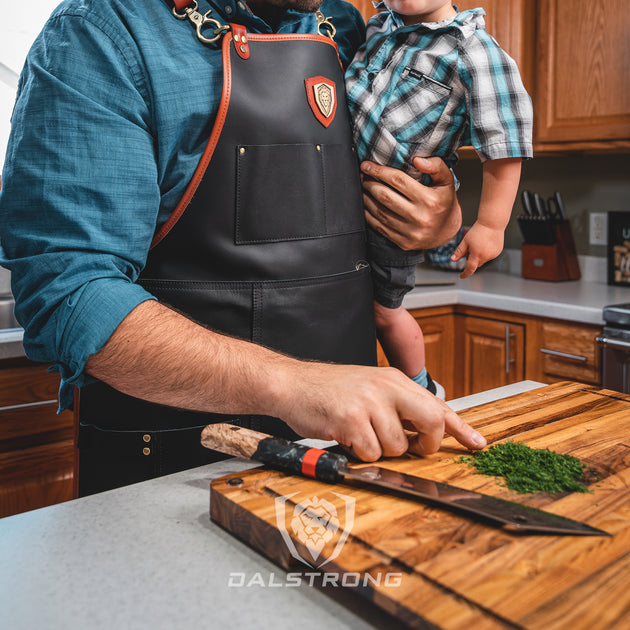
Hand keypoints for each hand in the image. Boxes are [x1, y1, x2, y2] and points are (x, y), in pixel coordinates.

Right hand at [274, 362, 485, 460]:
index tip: (478, 443)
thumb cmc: (329, 390)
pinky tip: (345, 435)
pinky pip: (371, 454)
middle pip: (431, 423)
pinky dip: (359, 453)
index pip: (437, 404)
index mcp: (394, 380)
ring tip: (359, 433)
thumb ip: (397, 405)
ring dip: (379, 450)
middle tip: (410, 447)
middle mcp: (387, 388)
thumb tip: (422, 431)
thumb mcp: (370, 387)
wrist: (292, 384)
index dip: (461, 427)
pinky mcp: (351, 419)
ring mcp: (370, 402)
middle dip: (425, 445)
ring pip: (397, 447)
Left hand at [361, 156, 461, 250]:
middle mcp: (420, 217)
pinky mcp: (403, 242)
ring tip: (361, 188)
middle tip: (362, 176)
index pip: (398, 181)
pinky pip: (380, 227)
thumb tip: (416, 160)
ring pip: (380, 212)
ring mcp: (411, 232)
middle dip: (369, 184)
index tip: (367, 165)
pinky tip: (364, 206)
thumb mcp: (447, 180)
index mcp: (430, 200)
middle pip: (385, 196)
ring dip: (366, 199)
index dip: (379, 171)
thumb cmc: (444, 202)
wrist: (447, 232)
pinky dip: (368, 215)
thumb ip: (436, 166)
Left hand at [451, 222, 504, 278]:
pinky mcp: (498, 252)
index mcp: (477, 255)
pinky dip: (485, 253)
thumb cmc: (479, 230)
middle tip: (470, 249)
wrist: (492, 223)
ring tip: (479, 243)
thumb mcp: (466, 241)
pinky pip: (489, 256)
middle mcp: (486, 256)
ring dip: (479, 256)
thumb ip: (459, 252)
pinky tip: (485, 243)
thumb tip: (453, 259)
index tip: (462, 276)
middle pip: (476, 264)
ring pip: (483, 260)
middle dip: (471, 260)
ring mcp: (493, 255)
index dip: (465, 273)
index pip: (470, 269)